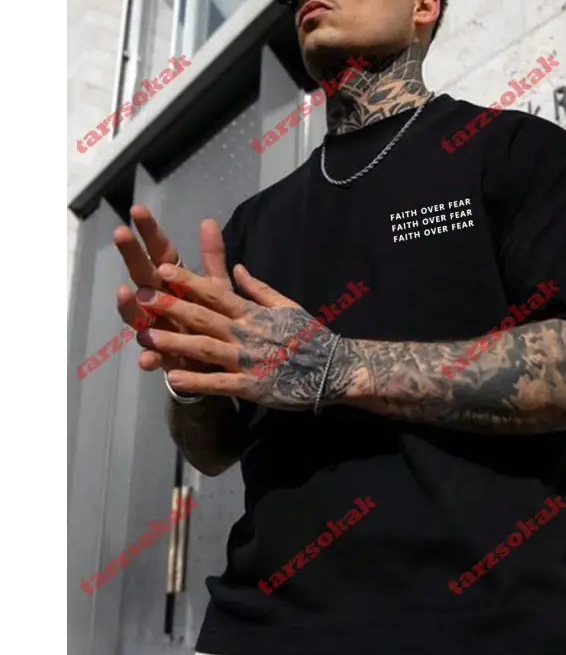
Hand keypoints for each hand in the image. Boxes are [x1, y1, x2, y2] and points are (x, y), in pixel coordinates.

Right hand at [113, 207, 231, 375]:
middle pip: (143, 275)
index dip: (149, 232)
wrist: (214, 360)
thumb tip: (207, 220)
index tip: (138, 209)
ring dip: (129, 305)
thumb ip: (211, 258)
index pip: (160, 252)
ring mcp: (157, 328)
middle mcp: (159, 302)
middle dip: (131, 255)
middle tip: (120, 233)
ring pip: (138, 315)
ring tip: (123, 292)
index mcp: (173, 283)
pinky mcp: (164, 356)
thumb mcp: (215, 287)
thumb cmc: (211, 318)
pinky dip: (150, 357)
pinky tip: (146, 358)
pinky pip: (154, 357)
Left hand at [132, 264, 356, 409]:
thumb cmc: (311, 336)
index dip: (187, 281)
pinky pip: (220, 383)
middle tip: (141, 296)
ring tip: (146, 336)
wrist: (335, 369)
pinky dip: (197, 380)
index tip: (162, 269)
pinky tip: (172, 378)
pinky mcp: (252, 387)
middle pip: (203, 317)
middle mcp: (247, 333)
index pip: (215, 293)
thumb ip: (259, 289)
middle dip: (170, 306)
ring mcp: (248, 360)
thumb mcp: (288, 305)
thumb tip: (237, 267)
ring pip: (206, 348)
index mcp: (253, 313)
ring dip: (175, 342)